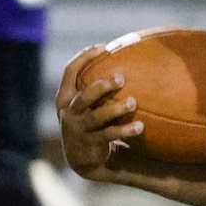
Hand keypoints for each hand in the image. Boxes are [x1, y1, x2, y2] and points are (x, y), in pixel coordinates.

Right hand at [54, 44, 142, 180]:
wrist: (81, 158)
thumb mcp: (85, 104)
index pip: (70, 71)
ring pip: (98, 116)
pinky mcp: (90, 143)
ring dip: (117, 109)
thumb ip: (95, 87)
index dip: (85, 58)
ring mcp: (79, 128)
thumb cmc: (89, 121)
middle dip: (103, 86)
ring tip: (133, 103)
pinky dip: (125, 129)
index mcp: (66, 97)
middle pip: (85, 95)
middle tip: (121, 78)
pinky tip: (140, 126)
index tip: (103, 47)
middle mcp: (69, 111)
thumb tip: (125, 59)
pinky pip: (110, 134)